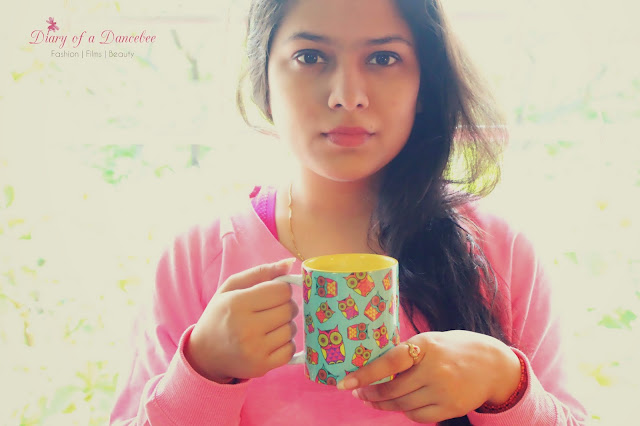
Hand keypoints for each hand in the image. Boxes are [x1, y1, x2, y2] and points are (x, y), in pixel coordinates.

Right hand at [184, 258, 298, 382]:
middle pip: (289, 309)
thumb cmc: (221, 315)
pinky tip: (271, 340)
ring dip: (285, 325)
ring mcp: (254, 350)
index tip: (273, 293)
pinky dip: (285, 344)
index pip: (281, 290)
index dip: (281, 289)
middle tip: (272, 309)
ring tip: (269, 325)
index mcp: (237, 304)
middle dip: (285, 306)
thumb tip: (289, 264)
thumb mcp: (232, 288)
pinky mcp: (261, 366)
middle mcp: (245, 328)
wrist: (205, 354)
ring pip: (291, 329)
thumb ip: (261, 272)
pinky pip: (290, 350)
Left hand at [337, 330, 520, 422]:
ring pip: (402, 404)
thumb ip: (407, 352)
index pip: (389, 361)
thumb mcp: (431, 340)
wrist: (493, 365)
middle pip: (393, 388)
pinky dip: (405, 412)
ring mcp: (443, 390)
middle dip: (370, 393)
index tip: (345, 383)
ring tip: (373, 399)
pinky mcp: (451, 408)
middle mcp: (435, 368)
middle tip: (357, 392)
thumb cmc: (454, 348)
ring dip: (383, 404)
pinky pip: (418, 416)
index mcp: (426, 345)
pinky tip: (399, 405)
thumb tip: (373, 365)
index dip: (366, 373)